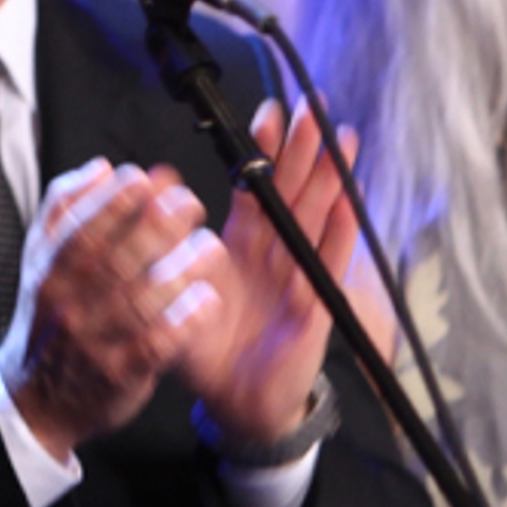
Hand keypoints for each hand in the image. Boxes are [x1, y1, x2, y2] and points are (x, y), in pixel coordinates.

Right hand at [2, 160, 216, 457]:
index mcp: (49, 272)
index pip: (79, 230)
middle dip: (154, 227)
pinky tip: (206, 299)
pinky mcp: (121, 374)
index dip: (113, 201)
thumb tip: (98, 169)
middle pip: (113, 261)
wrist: (35, 398)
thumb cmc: (49, 320)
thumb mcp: (40, 260)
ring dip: (177, 270)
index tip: (145, 178)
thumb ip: (63, 210)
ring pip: (138, 301)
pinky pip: (154, 346)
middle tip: (189, 203)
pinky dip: (182, 322)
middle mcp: (69, 305)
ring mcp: (94, 342)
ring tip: (209, 246)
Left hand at [186, 102, 377, 443]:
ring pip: (318, 214)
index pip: (254, 187)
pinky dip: (341, 227)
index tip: (267, 111)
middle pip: (292, 190)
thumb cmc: (209, 349)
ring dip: (329, 174)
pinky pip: (330, 258)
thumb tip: (156, 203)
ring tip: (339, 134)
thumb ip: (171, 253)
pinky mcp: (317, 301)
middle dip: (303, 147)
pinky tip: (350, 196)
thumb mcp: (179, 296)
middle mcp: (275, 253)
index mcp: (242, 246)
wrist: (236, 402)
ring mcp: (300, 273)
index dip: (262, 151)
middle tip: (311, 103)